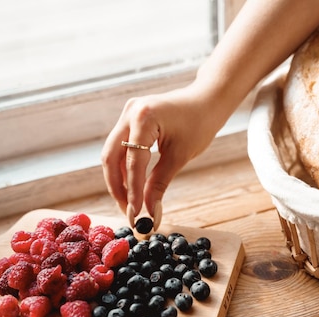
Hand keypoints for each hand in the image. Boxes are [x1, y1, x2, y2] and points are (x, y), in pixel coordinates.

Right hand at [101, 85, 220, 226]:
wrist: (207, 99)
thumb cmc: (200, 123)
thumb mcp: (180, 156)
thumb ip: (159, 184)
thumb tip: (150, 213)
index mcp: (144, 118)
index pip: (133, 163)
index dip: (132, 192)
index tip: (135, 215)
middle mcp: (130, 112)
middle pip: (111, 157)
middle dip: (117, 187)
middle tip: (127, 211)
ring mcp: (127, 113)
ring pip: (112, 153)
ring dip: (118, 179)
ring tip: (130, 202)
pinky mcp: (130, 118)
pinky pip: (121, 146)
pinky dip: (124, 166)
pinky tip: (132, 184)